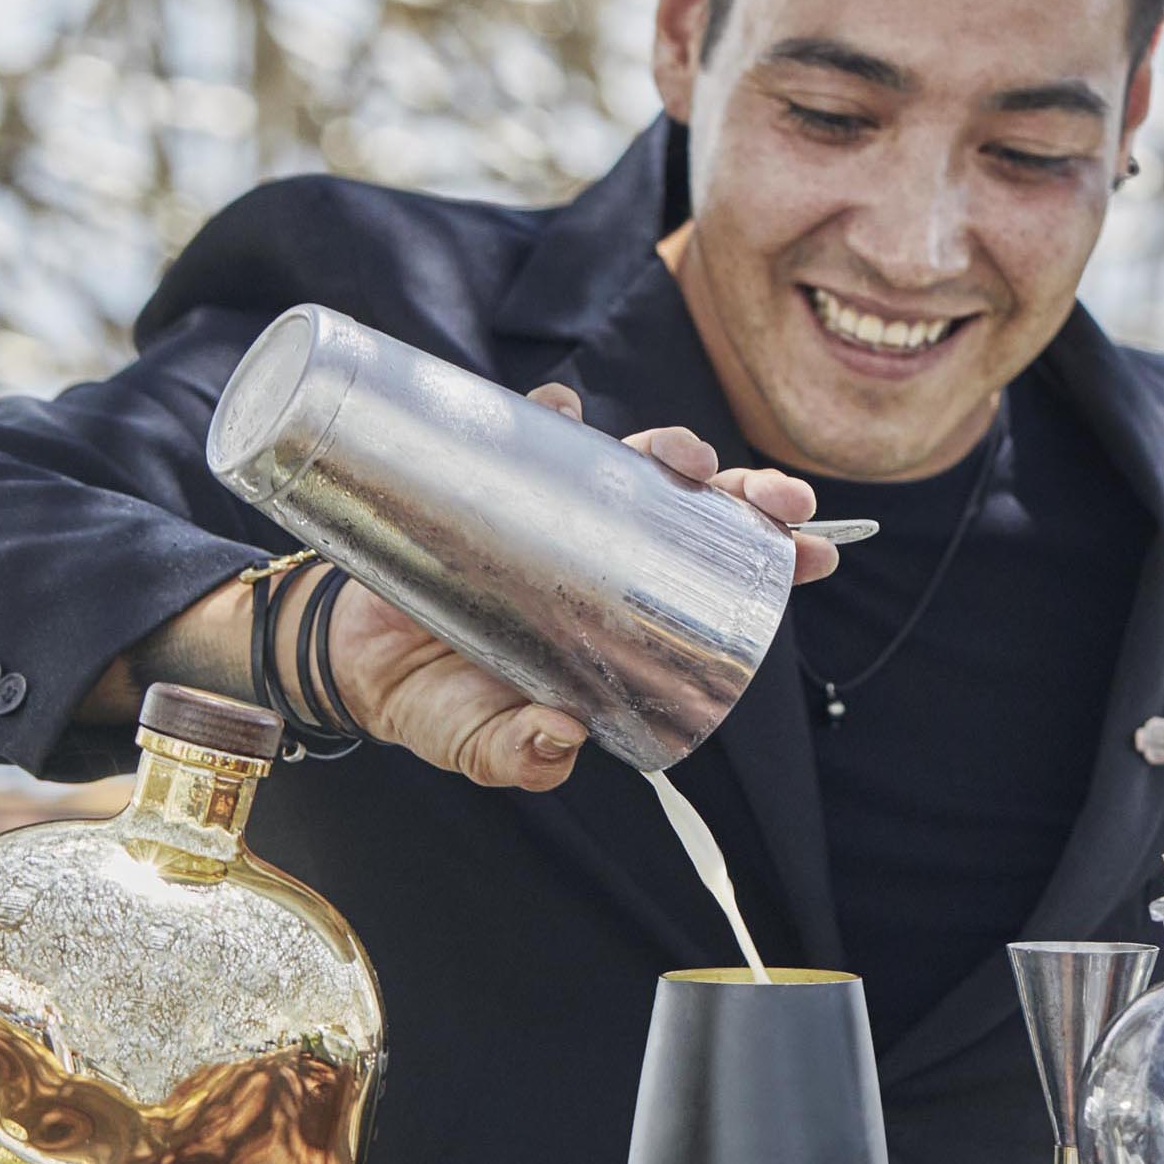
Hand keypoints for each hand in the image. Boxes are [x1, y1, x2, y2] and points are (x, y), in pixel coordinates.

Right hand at [316, 388, 830, 795]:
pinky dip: (550, 411)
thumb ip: (519, 756)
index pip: (715, 580)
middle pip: (693, 510)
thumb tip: (559, 742)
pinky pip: (530, 430)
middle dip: (746, 493)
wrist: (348, 661)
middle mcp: (601, 553)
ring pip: (629, 462)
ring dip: (667, 448)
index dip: (768, 560)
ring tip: (681, 458)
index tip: (815, 553)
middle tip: (777, 498)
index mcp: (622, 616)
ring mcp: (552, 511)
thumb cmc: (436, 703)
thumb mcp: (480, 744)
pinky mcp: (491, 478)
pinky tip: (562, 407)